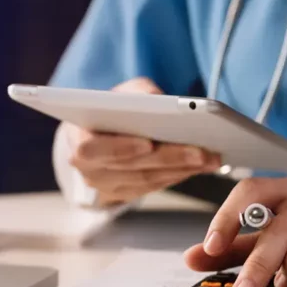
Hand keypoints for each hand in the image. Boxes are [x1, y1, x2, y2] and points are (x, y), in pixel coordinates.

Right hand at [62, 77, 221, 206]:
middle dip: (169, 158)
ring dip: (181, 170)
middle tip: (200, 151)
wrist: (94, 135)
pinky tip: (199, 166)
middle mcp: (88, 169)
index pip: (93, 149)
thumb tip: (160, 99)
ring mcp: (105, 185)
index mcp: (77, 139)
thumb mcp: (117, 93)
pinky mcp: (123, 194)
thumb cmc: (107, 111)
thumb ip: (136, 92)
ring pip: (146, 180)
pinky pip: (153, 187)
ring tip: (209, 158)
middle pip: (131, 167)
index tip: (148, 143)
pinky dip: (178, 175)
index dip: (120, 148)